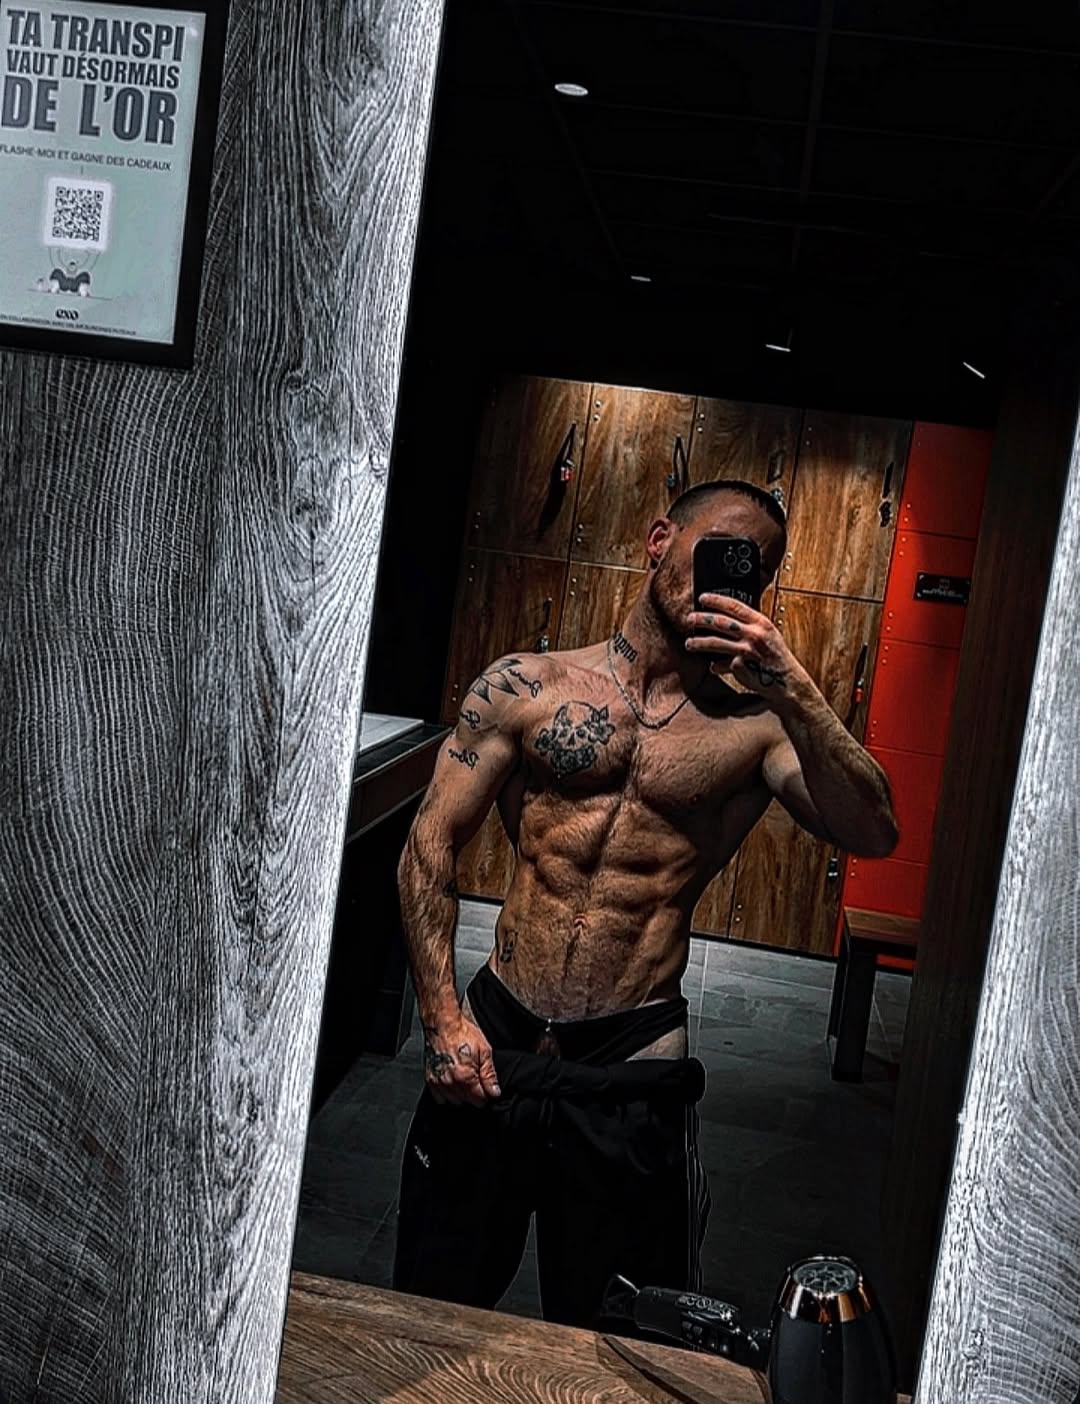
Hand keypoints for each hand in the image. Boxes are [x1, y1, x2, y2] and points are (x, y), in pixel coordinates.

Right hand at [421, 1012, 500, 1106]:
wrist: (443, 1024)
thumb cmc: (463, 1033)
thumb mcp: (484, 1051)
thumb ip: (489, 1075)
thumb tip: (494, 1092)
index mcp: (466, 1076)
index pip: (480, 1100)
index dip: (487, 1094)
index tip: (488, 1088)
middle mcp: (450, 1082)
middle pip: (468, 1102)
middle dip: (475, 1094)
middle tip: (476, 1079)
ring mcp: (438, 1082)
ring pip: (454, 1101)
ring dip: (462, 1095)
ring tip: (465, 1080)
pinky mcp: (430, 1079)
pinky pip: (440, 1098)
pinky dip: (447, 1094)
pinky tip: (453, 1083)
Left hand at [686, 593, 806, 699]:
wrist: (788, 682)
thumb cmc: (777, 659)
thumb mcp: (768, 636)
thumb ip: (750, 627)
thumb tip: (726, 620)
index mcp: (761, 623)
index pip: (735, 606)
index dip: (716, 600)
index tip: (703, 598)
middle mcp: (753, 635)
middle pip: (720, 622)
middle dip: (701, 619)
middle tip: (689, 619)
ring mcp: (746, 651)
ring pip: (715, 642)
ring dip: (699, 642)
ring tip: (689, 643)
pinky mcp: (740, 667)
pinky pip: (722, 665)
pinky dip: (716, 667)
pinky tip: (713, 668)